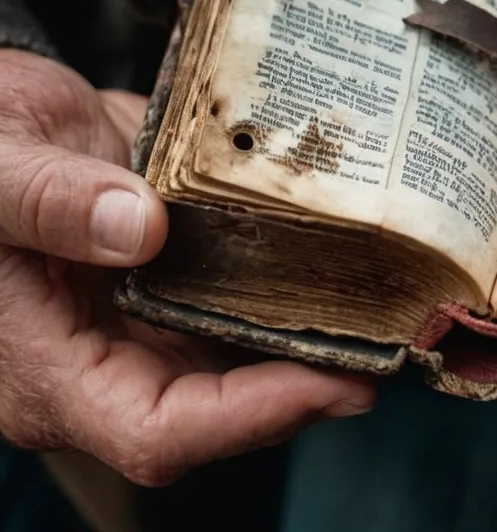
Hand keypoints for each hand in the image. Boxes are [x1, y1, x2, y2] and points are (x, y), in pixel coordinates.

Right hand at [0, 50, 374, 485]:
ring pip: (252, 363)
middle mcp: (112, 366)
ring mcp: (153, 332)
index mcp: (51, 369)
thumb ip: (49, 200)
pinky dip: (305, 295)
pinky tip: (361, 264)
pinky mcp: (185, 293)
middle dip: (315, 381)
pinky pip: (253, 311)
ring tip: (401, 306)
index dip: (254, 417)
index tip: (335, 381)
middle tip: (398, 337)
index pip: (160, 432)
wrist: (1, 121)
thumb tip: (142, 230)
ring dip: (325, 341)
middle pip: (229, 408)